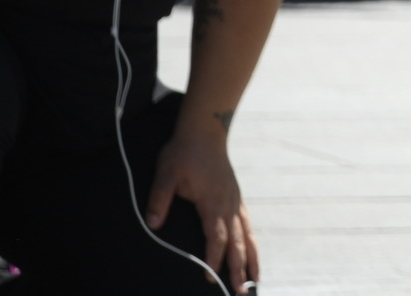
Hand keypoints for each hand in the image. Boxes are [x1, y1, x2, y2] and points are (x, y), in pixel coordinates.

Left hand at [148, 122, 259, 291]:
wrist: (205, 130)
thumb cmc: (184, 151)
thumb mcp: (166, 171)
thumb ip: (160, 198)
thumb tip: (153, 223)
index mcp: (213, 201)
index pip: (216, 237)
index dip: (213, 258)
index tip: (210, 277)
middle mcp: (229, 204)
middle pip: (238, 242)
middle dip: (239, 269)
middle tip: (241, 292)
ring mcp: (235, 201)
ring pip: (248, 235)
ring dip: (252, 258)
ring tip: (256, 280)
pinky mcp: (235, 197)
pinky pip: (248, 224)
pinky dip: (252, 242)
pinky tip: (253, 252)